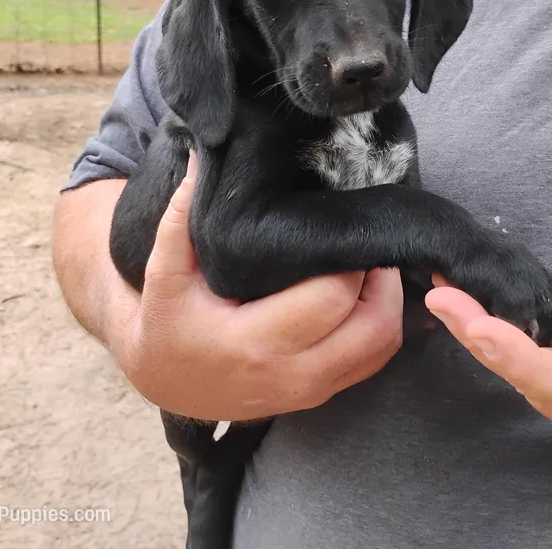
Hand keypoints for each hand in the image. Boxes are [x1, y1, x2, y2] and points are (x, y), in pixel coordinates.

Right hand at [108, 152, 403, 421]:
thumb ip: (180, 216)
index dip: (348, 260)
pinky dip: (382, 324)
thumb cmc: (168, 324)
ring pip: (383, 345)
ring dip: (389, 301)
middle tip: (364, 243)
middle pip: (373, 324)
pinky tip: (364, 294)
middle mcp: (292, 373)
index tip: (342, 228)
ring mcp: (311, 390)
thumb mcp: (163, 272)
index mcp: (254, 341)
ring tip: (366, 264)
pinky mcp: (321, 394)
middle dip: (380, 277)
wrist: (166, 384)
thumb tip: (199, 157)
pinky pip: (374, 360)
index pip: (331, 299)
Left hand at [425, 266, 551, 452]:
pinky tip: (474, 300)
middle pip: (536, 384)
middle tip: (443, 298)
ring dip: (483, 334)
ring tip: (445, 292)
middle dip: (485, 343)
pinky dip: (502, 330)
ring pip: (527, 371)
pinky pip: (534, 356)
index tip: (482, 331)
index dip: (526, 364)